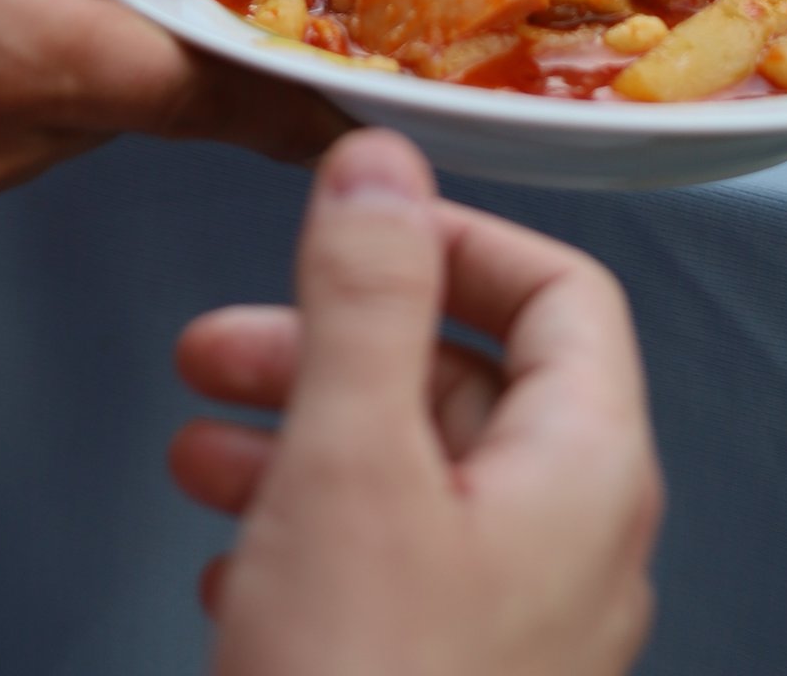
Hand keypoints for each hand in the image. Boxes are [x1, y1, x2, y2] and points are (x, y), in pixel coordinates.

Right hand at [172, 130, 661, 675]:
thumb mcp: (352, 465)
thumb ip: (369, 297)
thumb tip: (385, 161)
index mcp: (587, 467)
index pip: (561, 293)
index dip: (458, 241)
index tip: (360, 226)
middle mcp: (576, 542)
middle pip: (466, 385)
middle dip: (336, 348)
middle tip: (224, 343)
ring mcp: (524, 626)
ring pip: (413, 480)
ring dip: (303, 440)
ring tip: (198, 444)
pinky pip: (390, 573)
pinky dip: (310, 536)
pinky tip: (231, 563)